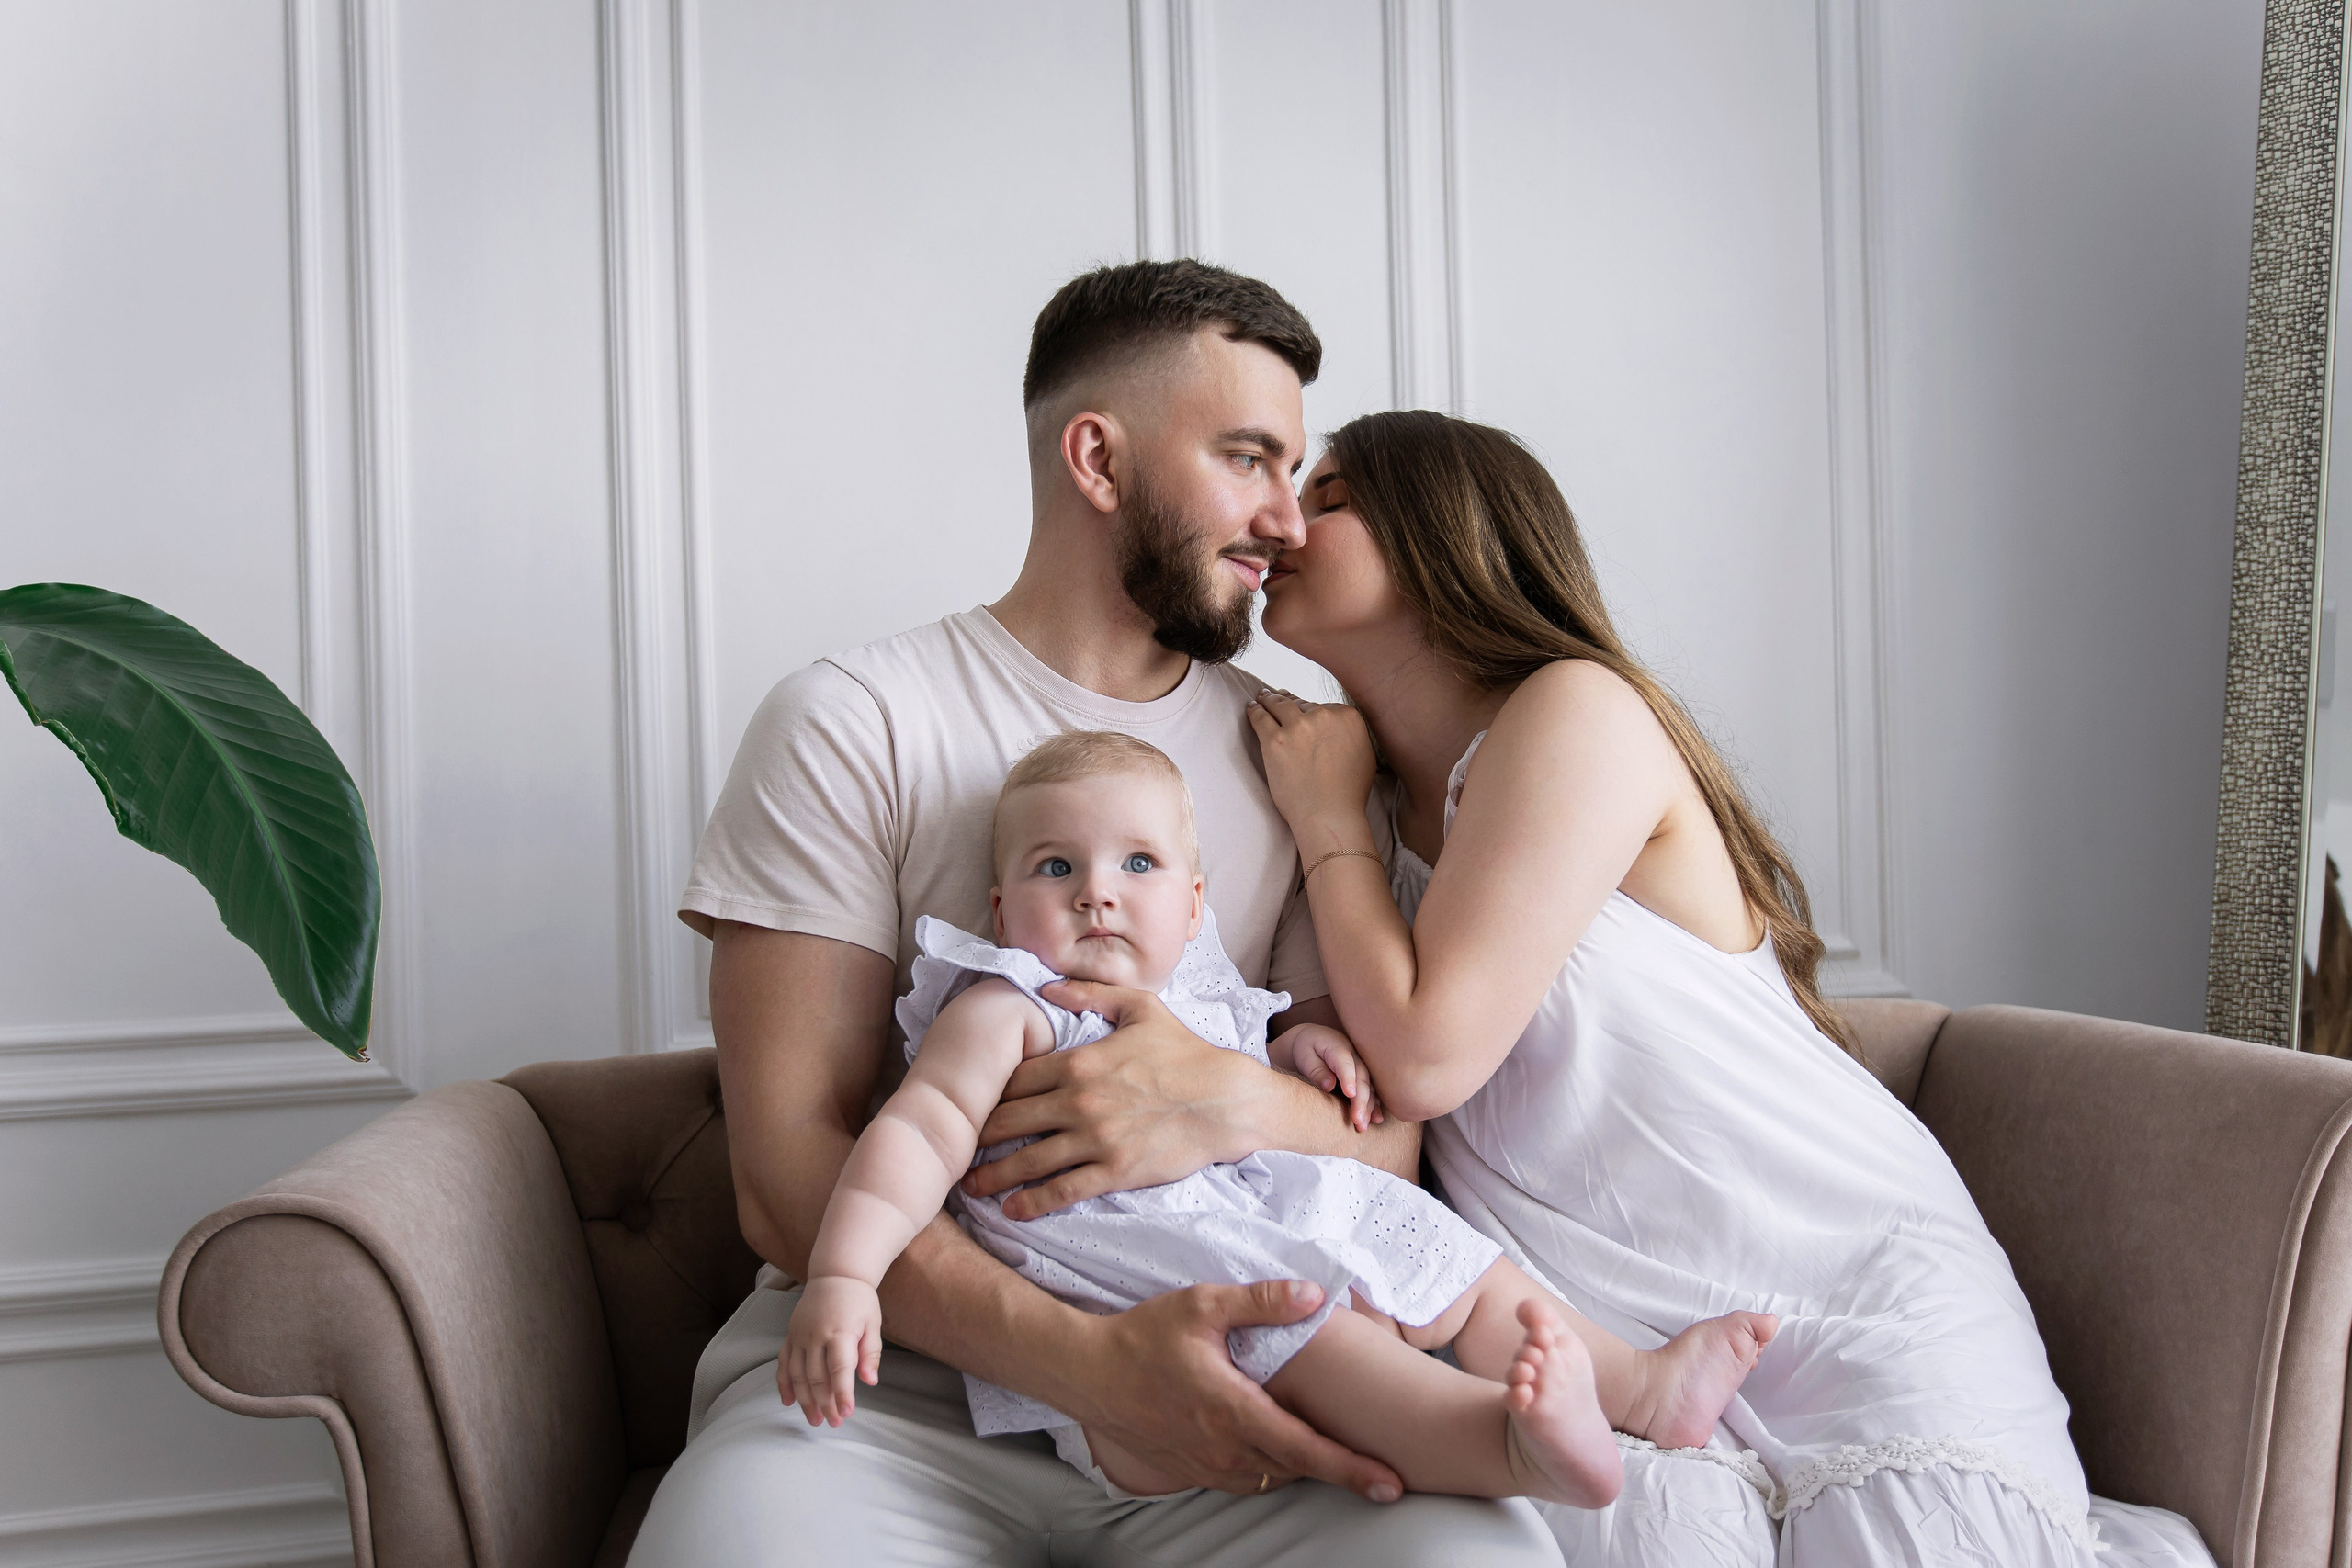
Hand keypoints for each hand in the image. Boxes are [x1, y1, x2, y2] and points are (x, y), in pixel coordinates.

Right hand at [781, 1275, 882, 1426]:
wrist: (835, 1275)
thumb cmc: (858, 1301)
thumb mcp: (873, 1324)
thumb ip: (871, 1353)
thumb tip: (870, 1381)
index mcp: (840, 1332)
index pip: (840, 1369)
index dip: (843, 1394)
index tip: (846, 1413)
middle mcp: (816, 1335)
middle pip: (817, 1377)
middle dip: (825, 1403)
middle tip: (834, 1423)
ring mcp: (800, 1336)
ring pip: (797, 1375)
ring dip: (805, 1400)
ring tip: (814, 1419)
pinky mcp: (791, 1335)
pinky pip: (783, 1363)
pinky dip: (784, 1384)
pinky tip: (788, 1402)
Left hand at [965, 982, 1263, 1216]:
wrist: (1226, 1100)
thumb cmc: (1186, 1053)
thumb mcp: (1141, 1008)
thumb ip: (1090, 994)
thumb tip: (1045, 988)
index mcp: (1079, 1062)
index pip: (1017, 1079)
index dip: (989, 1091)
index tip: (970, 1101)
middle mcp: (1079, 1102)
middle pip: (1011, 1120)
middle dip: (978, 1135)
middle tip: (954, 1147)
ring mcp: (1095, 1139)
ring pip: (1029, 1160)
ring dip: (994, 1175)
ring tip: (970, 1186)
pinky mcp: (1114, 1171)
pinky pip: (1063, 1190)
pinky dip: (1032, 1202)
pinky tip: (1012, 1210)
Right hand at [1062, 1279, 1404, 1501]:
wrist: (1086, 1373)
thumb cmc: (1142, 1336)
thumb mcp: (1201, 1306)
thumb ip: (1261, 1301)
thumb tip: (1315, 1294)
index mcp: (1234, 1412)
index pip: (1306, 1449)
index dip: (1352, 1468)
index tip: (1390, 1482)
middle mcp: (1224, 1449)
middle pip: (1298, 1470)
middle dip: (1341, 1470)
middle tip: (1384, 1470)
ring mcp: (1207, 1465)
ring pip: (1273, 1477)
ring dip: (1305, 1468)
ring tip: (1342, 1457)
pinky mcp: (1193, 1470)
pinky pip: (1246, 1479)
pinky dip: (1272, 1468)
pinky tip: (1282, 1448)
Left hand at [1246, 691, 1378, 840]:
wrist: (1329, 815)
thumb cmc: (1348, 793)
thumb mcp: (1364, 754)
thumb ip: (1351, 734)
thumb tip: (1340, 728)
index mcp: (1347, 716)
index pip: (1322, 706)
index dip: (1309, 709)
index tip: (1300, 708)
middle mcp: (1323, 715)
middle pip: (1300, 704)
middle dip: (1288, 703)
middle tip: (1276, 699)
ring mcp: (1298, 727)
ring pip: (1279, 704)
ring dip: (1268, 699)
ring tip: (1261, 698)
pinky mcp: (1275, 740)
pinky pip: (1261, 717)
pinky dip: (1255, 711)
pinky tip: (1251, 707)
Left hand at [1278, 1022, 1384, 1131]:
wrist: (1315, 1041)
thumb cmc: (1307, 1049)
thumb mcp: (1305, 1055)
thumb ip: (1316, 1070)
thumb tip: (1329, 1086)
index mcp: (1338, 1048)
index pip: (1345, 1063)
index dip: (1348, 1078)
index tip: (1350, 1094)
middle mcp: (1355, 1058)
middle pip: (1361, 1079)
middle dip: (1361, 1101)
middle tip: (1357, 1120)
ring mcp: (1362, 1067)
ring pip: (1370, 1088)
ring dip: (1368, 1107)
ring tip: (1362, 1126)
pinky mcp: (1364, 1078)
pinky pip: (1372, 1092)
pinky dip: (1375, 1106)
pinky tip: (1376, 1120)